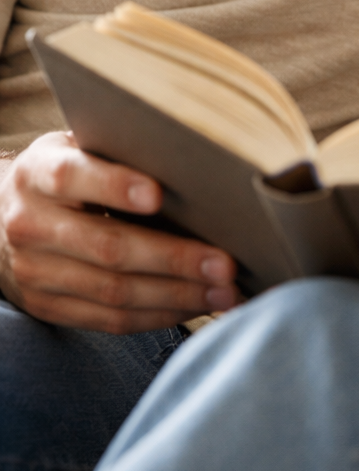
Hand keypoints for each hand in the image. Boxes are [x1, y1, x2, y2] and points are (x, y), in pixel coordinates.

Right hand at [0, 131, 239, 331]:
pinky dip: (159, 315)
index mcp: (37, 174)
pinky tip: (196, 305)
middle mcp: (31, 224)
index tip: (158, 194)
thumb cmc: (66, 175)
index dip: (114, 186)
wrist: (0, 220)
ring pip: (113, 292)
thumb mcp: (77, 149)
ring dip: (177, 295)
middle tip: (225, 263)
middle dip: (173, 258)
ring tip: (225, 292)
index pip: (71, 177)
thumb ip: (118, 152)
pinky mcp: (47, 307)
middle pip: (107, 247)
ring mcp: (35, 272)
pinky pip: (109, 321)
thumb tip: (194, 162)